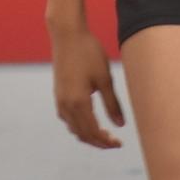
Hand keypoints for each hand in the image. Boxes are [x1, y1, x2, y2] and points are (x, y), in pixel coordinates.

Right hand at [50, 25, 124, 148]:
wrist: (68, 35)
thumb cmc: (88, 52)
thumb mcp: (104, 78)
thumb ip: (112, 103)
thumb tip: (121, 125)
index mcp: (78, 103)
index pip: (93, 132)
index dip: (106, 141)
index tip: (119, 144)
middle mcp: (66, 106)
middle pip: (82, 134)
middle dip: (98, 142)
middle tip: (115, 142)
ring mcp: (60, 101)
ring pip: (74, 128)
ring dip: (89, 135)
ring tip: (105, 134)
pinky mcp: (58, 94)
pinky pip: (68, 119)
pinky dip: (79, 126)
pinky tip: (90, 120)